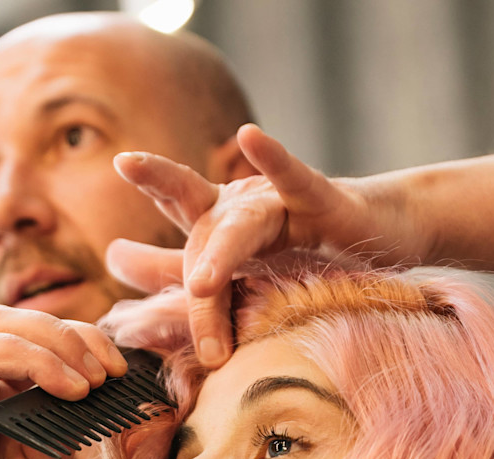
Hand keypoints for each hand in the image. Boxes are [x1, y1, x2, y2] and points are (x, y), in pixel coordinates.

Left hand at [108, 124, 419, 365]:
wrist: (379, 239)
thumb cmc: (306, 250)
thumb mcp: (236, 265)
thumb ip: (175, 267)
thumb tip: (114, 261)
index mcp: (220, 218)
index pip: (175, 200)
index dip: (149, 180)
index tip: (120, 162)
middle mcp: (244, 202)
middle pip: (196, 197)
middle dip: (160, 178)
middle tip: (125, 166)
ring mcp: (284, 203)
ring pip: (243, 227)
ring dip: (222, 256)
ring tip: (199, 287)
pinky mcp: (326, 205)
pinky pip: (297, 183)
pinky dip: (275, 161)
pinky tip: (251, 137)